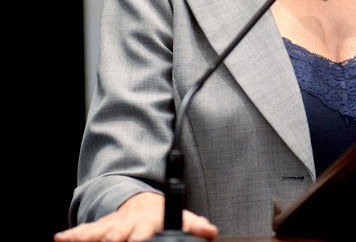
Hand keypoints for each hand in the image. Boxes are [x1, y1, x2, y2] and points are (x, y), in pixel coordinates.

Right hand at [53, 191, 217, 241]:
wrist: (142, 202)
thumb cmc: (161, 217)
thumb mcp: (183, 218)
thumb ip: (195, 226)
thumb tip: (210, 231)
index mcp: (149, 222)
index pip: (144, 233)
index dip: (140, 239)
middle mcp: (128, 223)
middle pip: (117, 235)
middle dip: (113, 241)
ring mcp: (112, 225)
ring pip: (98, 233)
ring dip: (90, 238)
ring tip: (78, 241)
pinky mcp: (99, 227)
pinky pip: (84, 231)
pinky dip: (72, 234)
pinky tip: (60, 238)